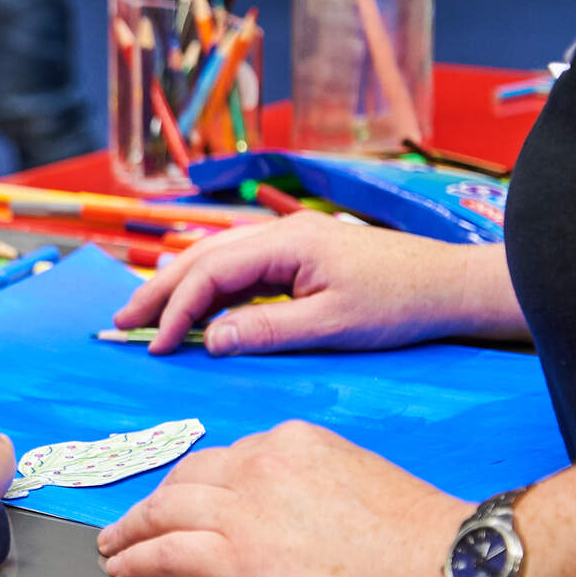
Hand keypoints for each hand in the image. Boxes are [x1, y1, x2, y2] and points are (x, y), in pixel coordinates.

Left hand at [97, 420, 477, 576]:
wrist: (447, 568)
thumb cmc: (423, 538)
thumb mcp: (359, 479)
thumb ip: (315, 484)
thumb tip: (293, 511)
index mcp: (294, 442)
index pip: (226, 459)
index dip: (198, 484)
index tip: (187, 499)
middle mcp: (260, 463)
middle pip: (185, 479)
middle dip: (157, 502)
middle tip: (137, 521)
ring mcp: (243, 509)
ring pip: (162, 511)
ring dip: (131, 530)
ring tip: (116, 546)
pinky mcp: (236, 557)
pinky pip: (165, 553)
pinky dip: (136, 560)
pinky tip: (124, 568)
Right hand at [113, 213, 517, 356]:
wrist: (452, 286)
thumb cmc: (400, 304)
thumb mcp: (333, 326)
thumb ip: (268, 331)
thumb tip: (211, 341)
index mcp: (286, 241)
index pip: (211, 271)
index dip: (176, 308)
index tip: (156, 344)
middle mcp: (281, 232)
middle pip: (203, 256)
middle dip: (160, 290)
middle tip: (123, 322)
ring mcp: (289, 241)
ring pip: (218, 259)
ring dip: (180, 287)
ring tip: (147, 316)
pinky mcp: (299, 255)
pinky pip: (241, 269)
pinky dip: (211, 289)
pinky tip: (196, 309)